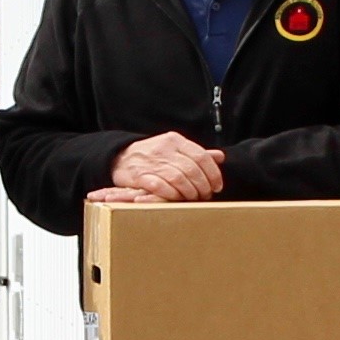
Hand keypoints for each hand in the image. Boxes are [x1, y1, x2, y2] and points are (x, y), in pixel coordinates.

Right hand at [104, 132, 226, 203]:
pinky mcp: (139, 175)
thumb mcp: (174, 148)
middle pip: (192, 169)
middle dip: (203, 186)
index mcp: (174, 140)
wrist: (119, 157)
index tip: (217, 186)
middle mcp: (164, 148)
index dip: (213, 173)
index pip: (201, 156)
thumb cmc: (151, 155)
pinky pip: (160, 187)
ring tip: (193, 199)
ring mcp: (151, 162)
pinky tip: (177, 199)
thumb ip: (196, 153)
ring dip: (189, 192)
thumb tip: (220, 157)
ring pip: (178, 179)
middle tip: (206, 195)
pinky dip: (172, 195)